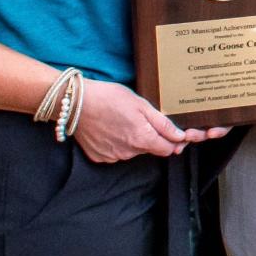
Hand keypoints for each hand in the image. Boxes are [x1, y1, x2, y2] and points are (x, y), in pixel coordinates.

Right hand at [76, 80, 221, 162]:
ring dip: (134, 140)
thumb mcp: (142, 105)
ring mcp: (112, 156)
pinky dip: (117, 143)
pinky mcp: (99, 157)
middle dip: (152, 137)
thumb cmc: (110, 98)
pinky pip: (116, 152)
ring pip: (133, 151)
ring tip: (122, 121)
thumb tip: (180, 137)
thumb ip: (162, 124)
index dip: (173, 141)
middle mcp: (128, 153)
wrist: (75, 103)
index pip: (167, 149)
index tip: (175, 134)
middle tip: (141, 120)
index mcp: (142, 140)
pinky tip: (110, 129)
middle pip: (150, 149)